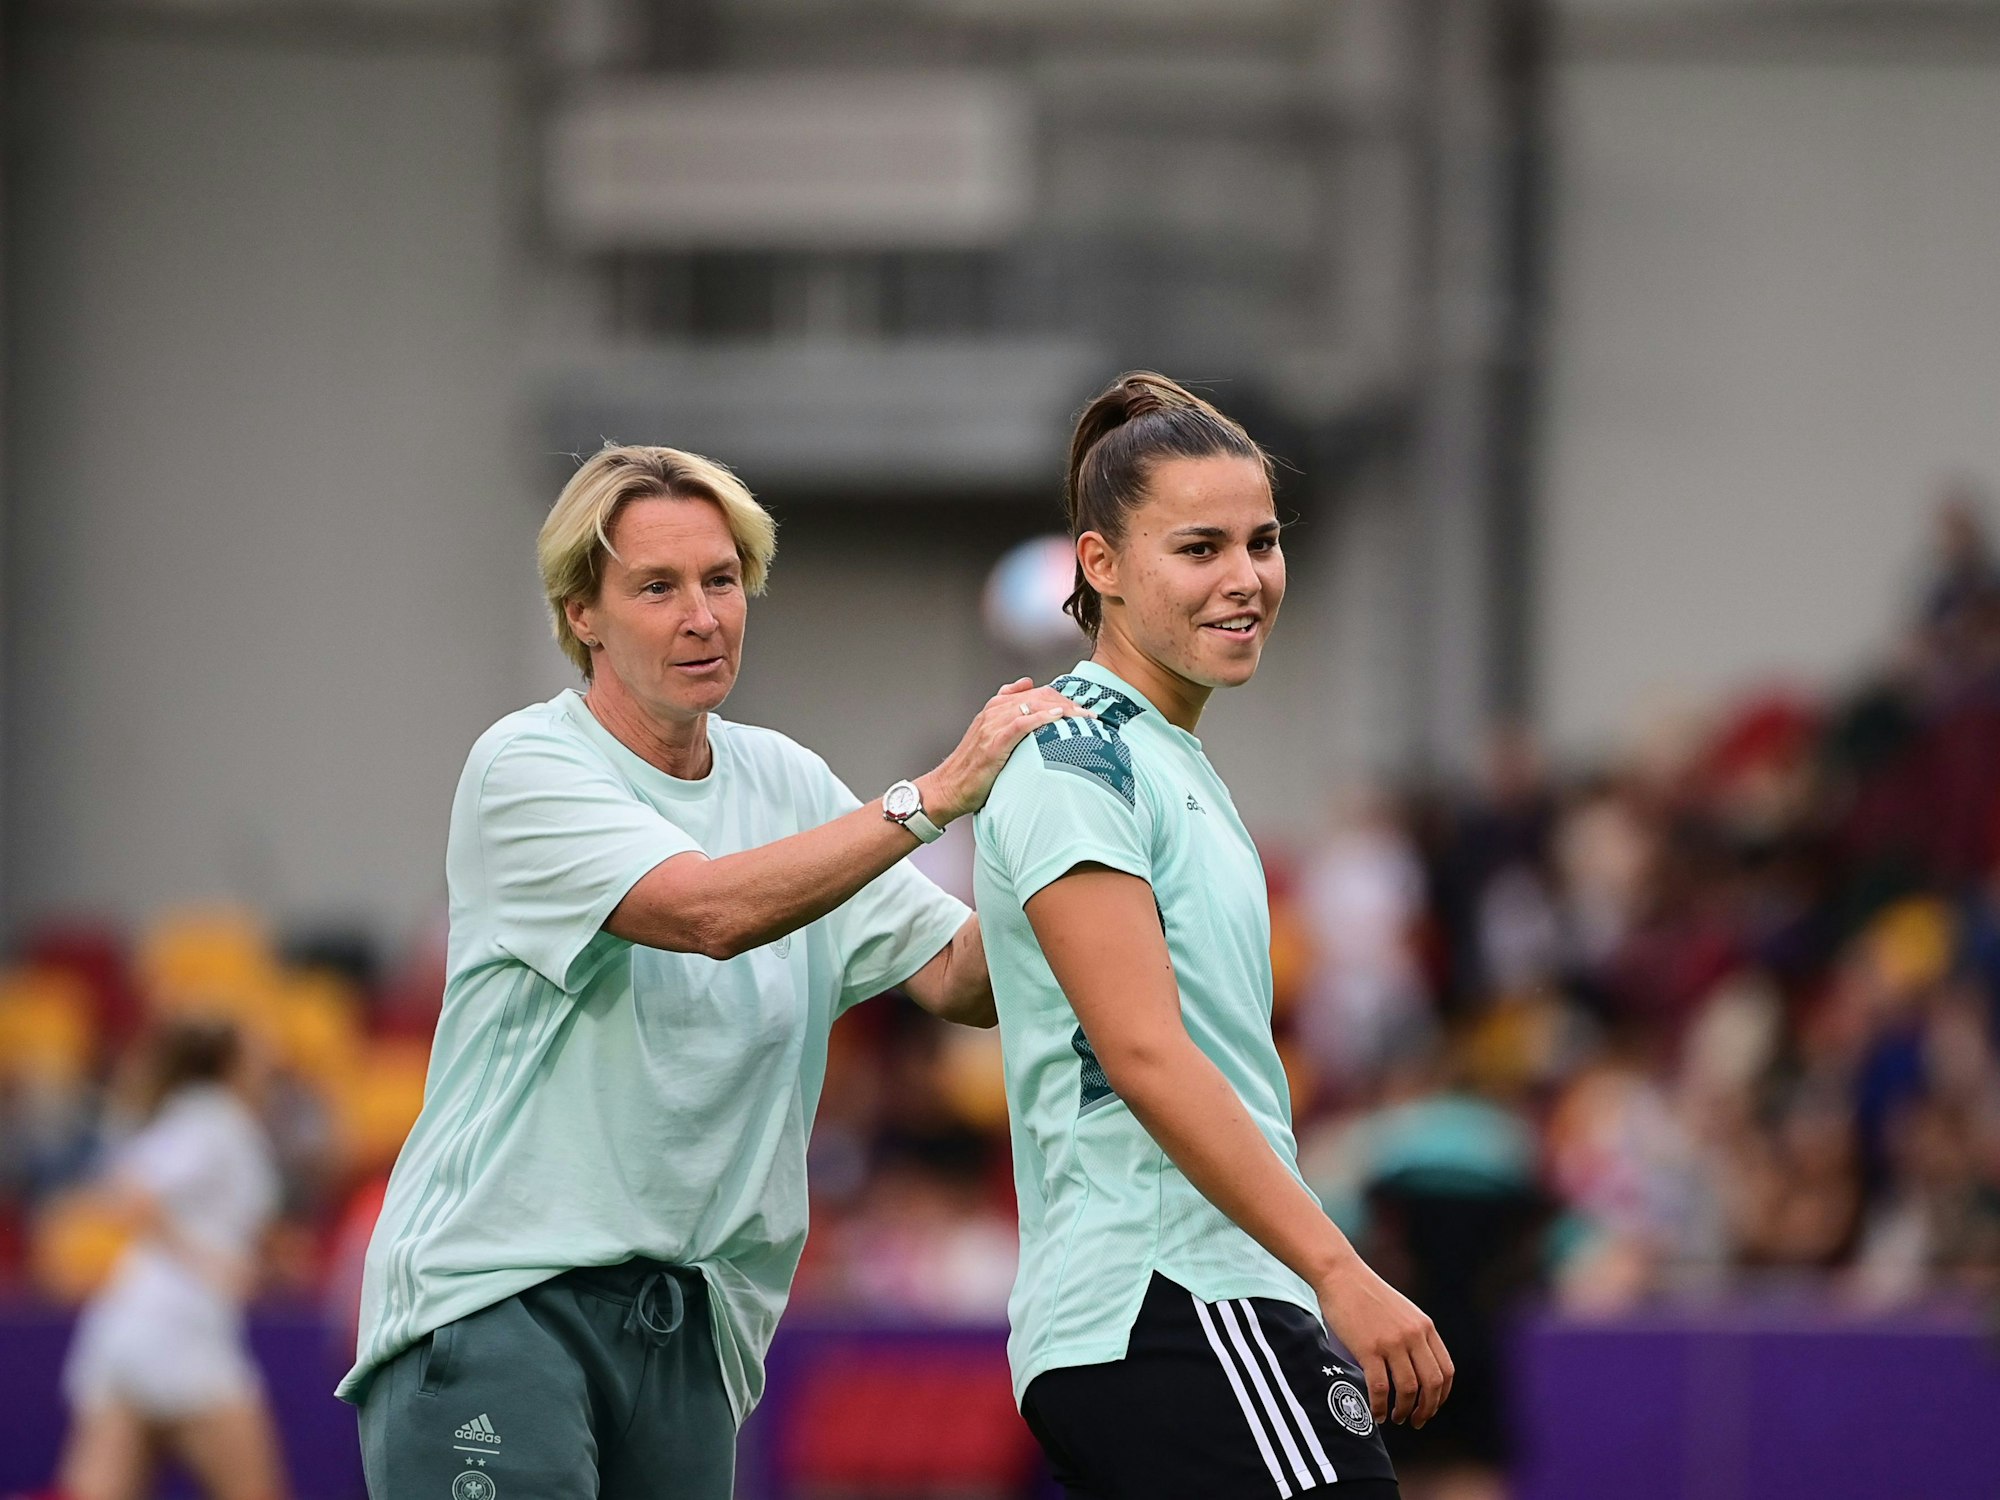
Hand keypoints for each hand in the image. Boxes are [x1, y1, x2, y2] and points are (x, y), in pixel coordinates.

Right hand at [920, 678, 1093, 822]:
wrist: (948, 788)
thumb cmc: (971, 768)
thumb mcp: (989, 736)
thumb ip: (1007, 713)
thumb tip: (1027, 685)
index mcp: (994, 708)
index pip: (1035, 692)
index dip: (1061, 697)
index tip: (1082, 708)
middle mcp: (993, 712)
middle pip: (1038, 695)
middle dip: (1067, 702)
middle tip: (1090, 713)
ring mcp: (992, 726)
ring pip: (1032, 705)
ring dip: (1062, 708)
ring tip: (1084, 716)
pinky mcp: (993, 742)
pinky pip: (1021, 723)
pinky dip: (1042, 717)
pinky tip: (1058, 716)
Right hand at [1316, 1256, 1453, 1427]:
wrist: (1340, 1274)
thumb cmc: (1366, 1294)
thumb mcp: (1402, 1311)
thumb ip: (1413, 1335)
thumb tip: (1417, 1369)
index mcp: (1424, 1326)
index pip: (1446, 1370)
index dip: (1441, 1396)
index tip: (1431, 1407)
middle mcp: (1413, 1335)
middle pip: (1432, 1384)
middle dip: (1427, 1409)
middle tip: (1416, 1421)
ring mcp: (1391, 1342)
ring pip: (1408, 1389)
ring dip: (1404, 1410)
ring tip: (1395, 1418)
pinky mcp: (1368, 1348)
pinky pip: (1381, 1387)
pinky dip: (1381, 1406)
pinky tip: (1377, 1412)